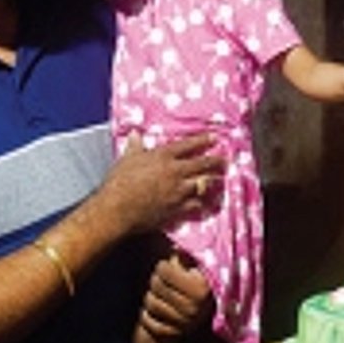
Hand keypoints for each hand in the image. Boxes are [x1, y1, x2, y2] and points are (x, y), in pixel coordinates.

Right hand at [97, 133, 225, 235]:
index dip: (203, 141)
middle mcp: (176, 171)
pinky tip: (207, 203)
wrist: (118, 208)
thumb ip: (135, 146)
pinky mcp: (177, 208)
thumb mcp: (126, 159)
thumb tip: (135, 134)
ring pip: (204, 184)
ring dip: (214, 182)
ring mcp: (179, 191)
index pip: (188, 145)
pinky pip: (196, 204)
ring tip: (221, 181)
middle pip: (202, 164)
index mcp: (164, 156)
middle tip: (225, 161)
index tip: (215, 138)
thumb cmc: (119, 181)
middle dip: (216, 161)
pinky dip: (202, 203)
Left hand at [139, 253, 211, 338]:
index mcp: (201, 287)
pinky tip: (153, 310)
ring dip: (149, 297)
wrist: (200, 318)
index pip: (165, 270)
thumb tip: (175, 243)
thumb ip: (186, 255)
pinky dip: (146, 314)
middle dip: (155, 280)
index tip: (166, 267)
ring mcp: (184, 322)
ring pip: (150, 303)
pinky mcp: (173, 333)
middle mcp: (194, 306)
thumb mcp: (196, 268)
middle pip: (156, 285)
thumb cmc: (195, 283)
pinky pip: (148, 321)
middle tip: (161, 281)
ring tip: (158, 294)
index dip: (162, 266)